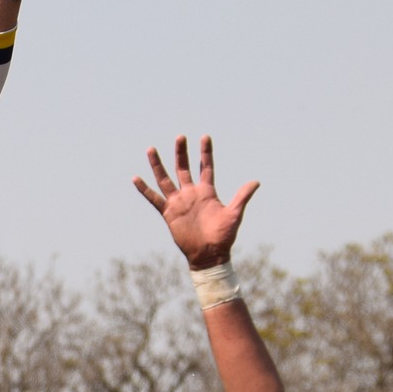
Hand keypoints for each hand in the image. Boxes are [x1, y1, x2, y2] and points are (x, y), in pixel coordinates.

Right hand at [133, 135, 260, 270]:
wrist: (209, 254)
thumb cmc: (223, 236)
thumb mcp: (234, 214)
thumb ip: (242, 197)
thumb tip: (256, 182)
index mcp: (206, 192)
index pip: (206, 167)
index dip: (205, 152)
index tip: (205, 137)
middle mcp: (190, 194)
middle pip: (184, 168)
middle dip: (182, 153)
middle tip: (180, 137)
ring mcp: (178, 202)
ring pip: (165, 179)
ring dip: (158, 165)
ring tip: (151, 149)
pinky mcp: (168, 213)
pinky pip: (154, 199)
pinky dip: (145, 189)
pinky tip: (136, 178)